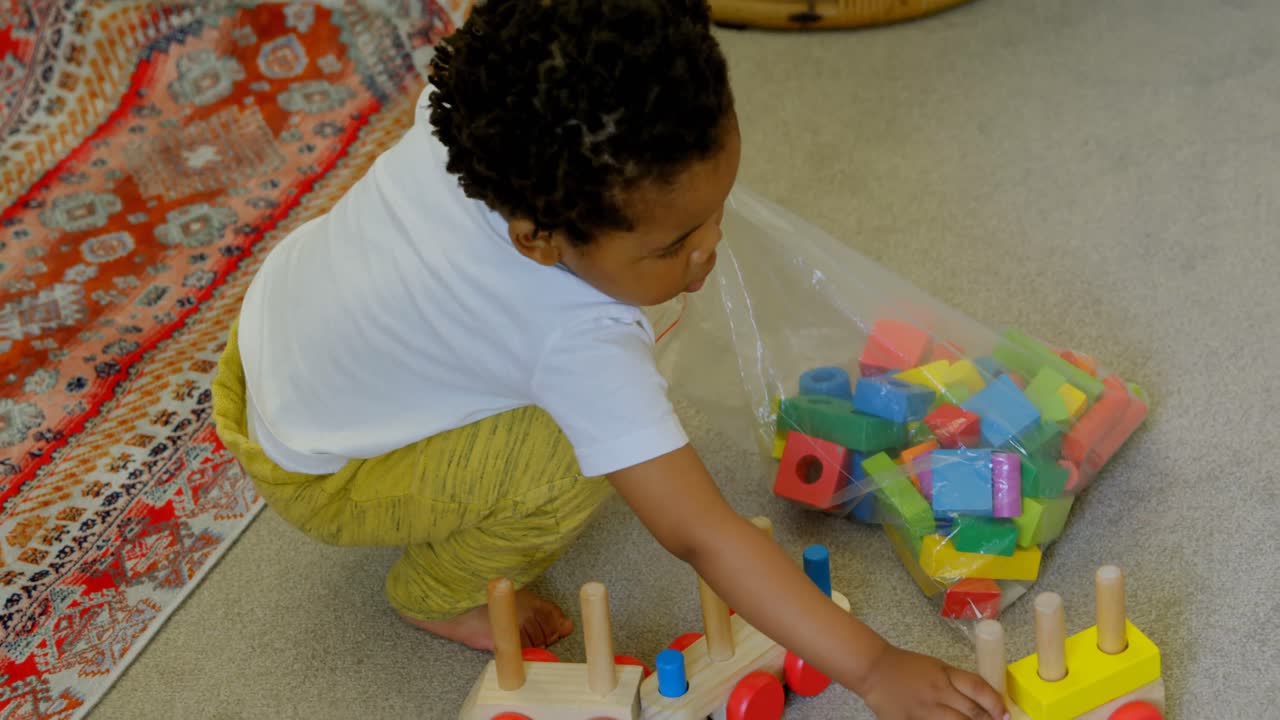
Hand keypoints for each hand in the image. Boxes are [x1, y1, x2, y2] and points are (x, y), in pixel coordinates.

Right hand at [858, 645, 1007, 719]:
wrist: (874, 670)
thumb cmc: (907, 667)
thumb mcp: (937, 667)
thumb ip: (958, 683)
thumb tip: (986, 701)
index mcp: (943, 675)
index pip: (977, 688)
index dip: (995, 703)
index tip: (1005, 715)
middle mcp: (936, 693)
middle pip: (971, 713)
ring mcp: (922, 711)